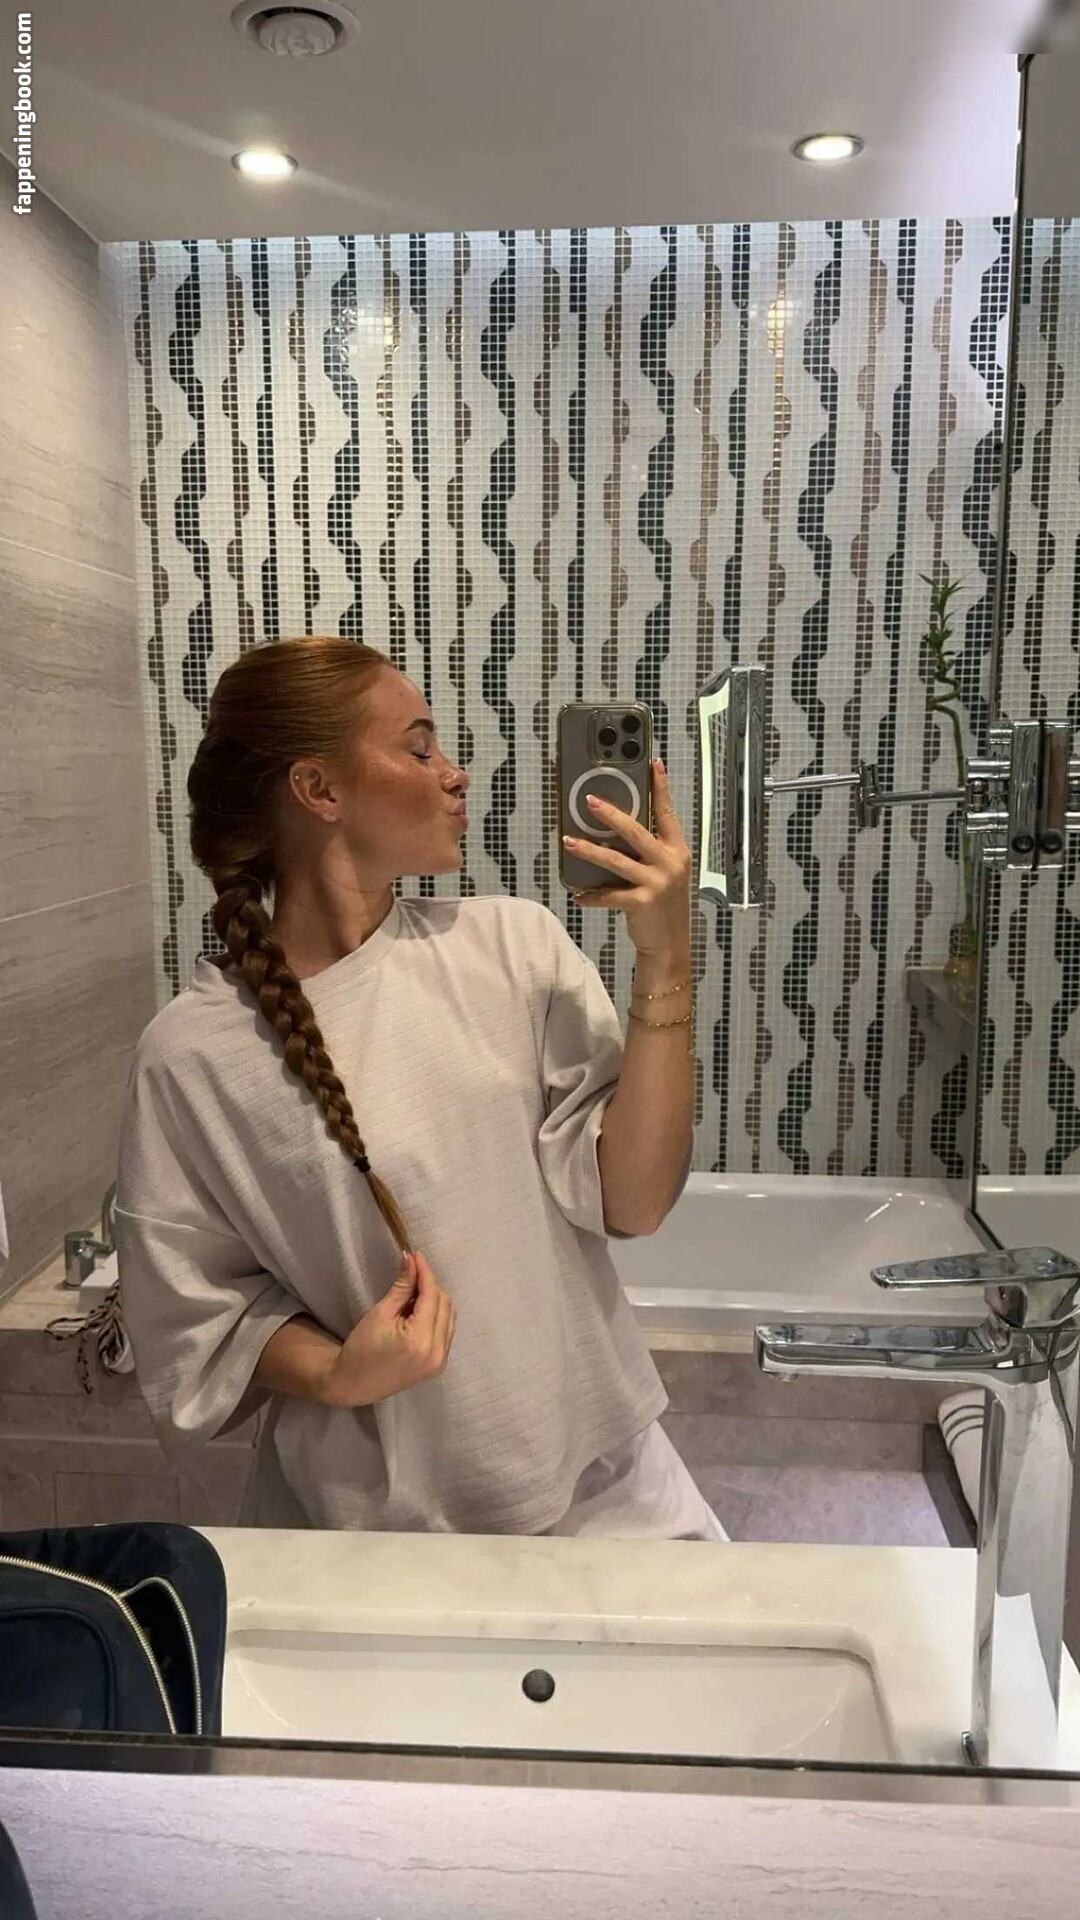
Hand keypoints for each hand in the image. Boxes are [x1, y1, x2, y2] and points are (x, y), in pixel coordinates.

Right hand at [322, 1251, 455, 1408]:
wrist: (354, 1384)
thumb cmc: (361, 1348)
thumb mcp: (380, 1313)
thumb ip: (402, 1287)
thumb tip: (412, 1259)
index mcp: (419, 1339)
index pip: (431, 1296)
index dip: (424, 1273)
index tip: (416, 1255)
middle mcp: (437, 1351)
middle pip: (444, 1304)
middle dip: (429, 1286)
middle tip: (410, 1274)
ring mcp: (440, 1361)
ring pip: (449, 1316)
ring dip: (435, 1300)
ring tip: (411, 1296)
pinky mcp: (439, 1365)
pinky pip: (446, 1331)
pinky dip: (436, 1317)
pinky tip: (418, 1313)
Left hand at [562, 758, 690, 955]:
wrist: (670, 945)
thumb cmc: (663, 905)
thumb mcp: (664, 873)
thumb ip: (649, 852)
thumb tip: (615, 831)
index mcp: (676, 850)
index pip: (667, 813)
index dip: (660, 788)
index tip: (653, 764)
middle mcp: (670, 863)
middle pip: (636, 831)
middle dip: (611, 813)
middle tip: (590, 800)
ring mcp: (657, 882)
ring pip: (616, 860)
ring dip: (589, 850)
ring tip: (568, 841)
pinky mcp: (642, 902)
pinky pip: (609, 894)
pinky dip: (591, 895)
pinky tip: (578, 894)